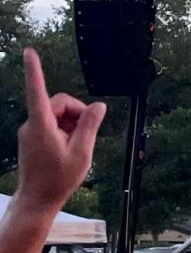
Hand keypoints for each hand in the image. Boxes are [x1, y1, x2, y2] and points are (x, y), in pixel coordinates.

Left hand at [13, 49, 106, 211]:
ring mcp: (30, 132)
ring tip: (78, 147)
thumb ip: (90, 125)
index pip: (37, 91)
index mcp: (41, 125)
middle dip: (76, 112)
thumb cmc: (58, 179)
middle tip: (88, 132)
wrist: (37, 200)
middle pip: (57, 103)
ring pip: (56, 115)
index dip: (35, 70)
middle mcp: (32, 125)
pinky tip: (70, 149)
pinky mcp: (32, 139)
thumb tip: (98, 105)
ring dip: (72, 124)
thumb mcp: (82, 152)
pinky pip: (51, 125)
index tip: (29, 52)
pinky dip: (65, 131)